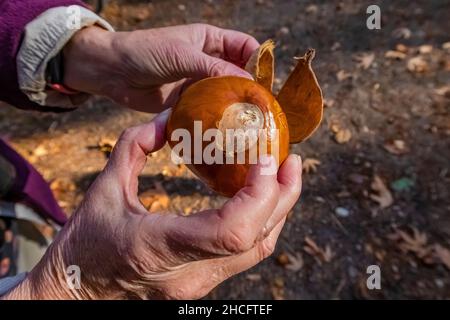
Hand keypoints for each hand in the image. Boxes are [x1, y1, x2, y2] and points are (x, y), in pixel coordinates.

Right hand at [3, 111, 301, 299]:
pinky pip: (245, 255)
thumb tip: (169, 118)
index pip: (231, 230)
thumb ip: (133, 147)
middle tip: (290, 158)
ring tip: (285, 173)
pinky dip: (262, 223)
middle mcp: (189, 273)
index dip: (259, 194)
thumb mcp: (102, 190)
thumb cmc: (84, 244)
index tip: (266, 158)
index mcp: (160, 246)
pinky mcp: (202, 283)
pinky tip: (261, 198)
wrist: (77, 296)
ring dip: (278, 210)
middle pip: (257, 240)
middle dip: (282, 196)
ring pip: (258, 250)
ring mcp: (199, 284)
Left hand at [63, 24, 258, 111]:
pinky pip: (208, 108)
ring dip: (234, 105)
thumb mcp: (182, 55)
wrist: (112, 71)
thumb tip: (246, 81)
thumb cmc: (145, 52)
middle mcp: (207, 61)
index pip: (245, 47)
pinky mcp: (187, 100)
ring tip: (247, 121)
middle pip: (238, 73)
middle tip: (261, 107)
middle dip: (250, 87)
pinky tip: (225, 128)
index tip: (266, 81)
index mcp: (210, 40)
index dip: (258, 61)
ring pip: (224, 93)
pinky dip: (216, 116)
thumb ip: (213, 68)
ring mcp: (198, 82)